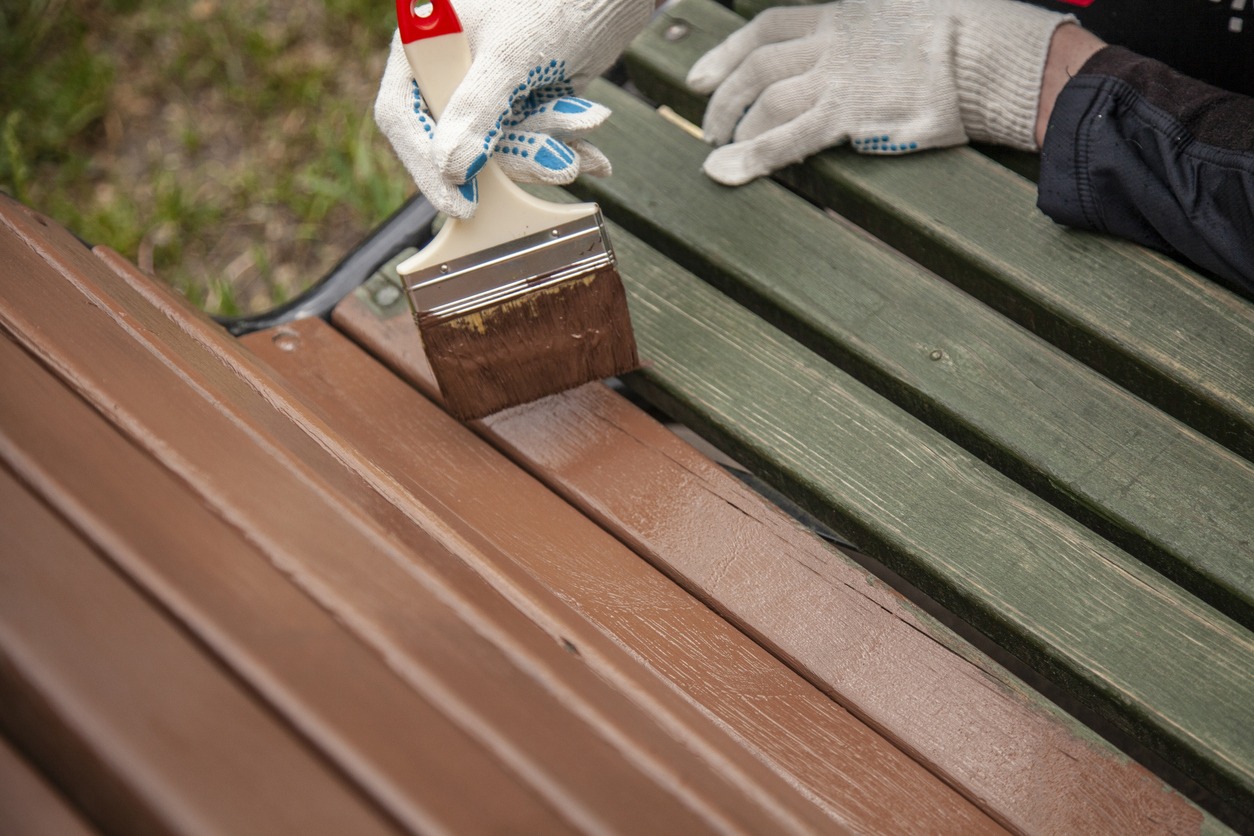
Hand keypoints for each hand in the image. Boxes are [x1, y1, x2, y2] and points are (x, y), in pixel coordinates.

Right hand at [375, 0, 653, 216]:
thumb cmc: (550, 3)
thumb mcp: (511, 56)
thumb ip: (477, 110)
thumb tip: (449, 169)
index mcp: (424, 50)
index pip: (404, 120)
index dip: (427, 168)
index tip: (461, 203)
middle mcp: (449, 76)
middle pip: (458, 147)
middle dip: (516, 155)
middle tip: (561, 163)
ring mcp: (486, 96)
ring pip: (501, 151)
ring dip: (549, 148)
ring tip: (585, 124)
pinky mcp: (520, 108)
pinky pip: (531, 146)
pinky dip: (562, 148)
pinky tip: (592, 150)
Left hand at [686, 0, 1074, 185]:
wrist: (993, 53)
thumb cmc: (968, 33)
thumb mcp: (909, 12)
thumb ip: (876, 28)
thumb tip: (868, 51)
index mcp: (844, 12)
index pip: (768, 28)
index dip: (727, 53)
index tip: (702, 74)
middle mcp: (832, 42)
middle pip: (755, 66)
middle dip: (722, 97)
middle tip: (709, 126)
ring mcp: (837, 78)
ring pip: (764, 101)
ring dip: (734, 128)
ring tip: (719, 153)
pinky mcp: (849, 116)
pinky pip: (786, 139)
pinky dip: (750, 157)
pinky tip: (723, 174)